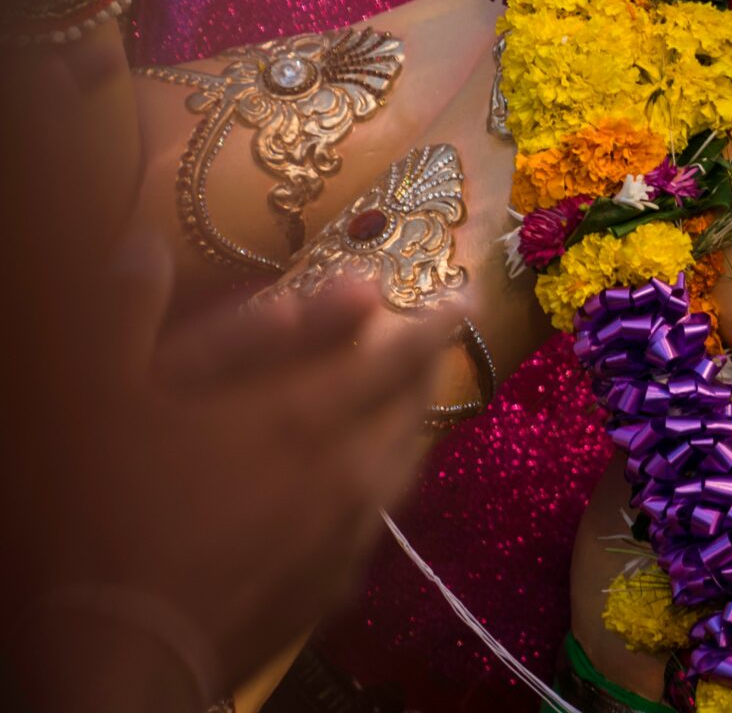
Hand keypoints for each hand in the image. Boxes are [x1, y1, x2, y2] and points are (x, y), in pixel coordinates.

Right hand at [6, 236, 455, 708]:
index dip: (435, 319)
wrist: (121, 649)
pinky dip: (381, 488)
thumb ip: (128, 313)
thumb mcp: (101, 395)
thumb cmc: (108, 511)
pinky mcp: (333, 587)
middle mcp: (347, 470)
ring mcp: (347, 535)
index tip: (463, 294)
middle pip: (413, 406)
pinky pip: (379, 522)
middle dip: (425, 368)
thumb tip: (144, 248)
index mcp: (303, 413)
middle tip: (426, 344)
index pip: (399, 351)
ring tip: (403, 406)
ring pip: (405, 465)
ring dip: (411, 425)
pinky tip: (360, 490)